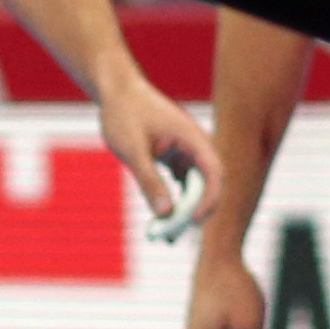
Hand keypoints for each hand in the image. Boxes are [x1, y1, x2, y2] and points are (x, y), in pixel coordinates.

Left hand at [97, 63, 221, 238]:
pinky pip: (180, 185)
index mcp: (193, 138)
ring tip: (165, 236)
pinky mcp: (174, 158)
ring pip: (193, 188)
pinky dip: (173, 202)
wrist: (115, 91)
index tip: (192, 221)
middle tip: (171, 237)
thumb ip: (149, 180)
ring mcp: (186, 153)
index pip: (214, 173)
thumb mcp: (132, 149)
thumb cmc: (123, 114)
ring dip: (183, 211)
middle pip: (206, 185)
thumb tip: (165, 213)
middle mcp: (195, 146)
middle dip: (192, 212)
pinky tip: (162, 220)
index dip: (209, 200)